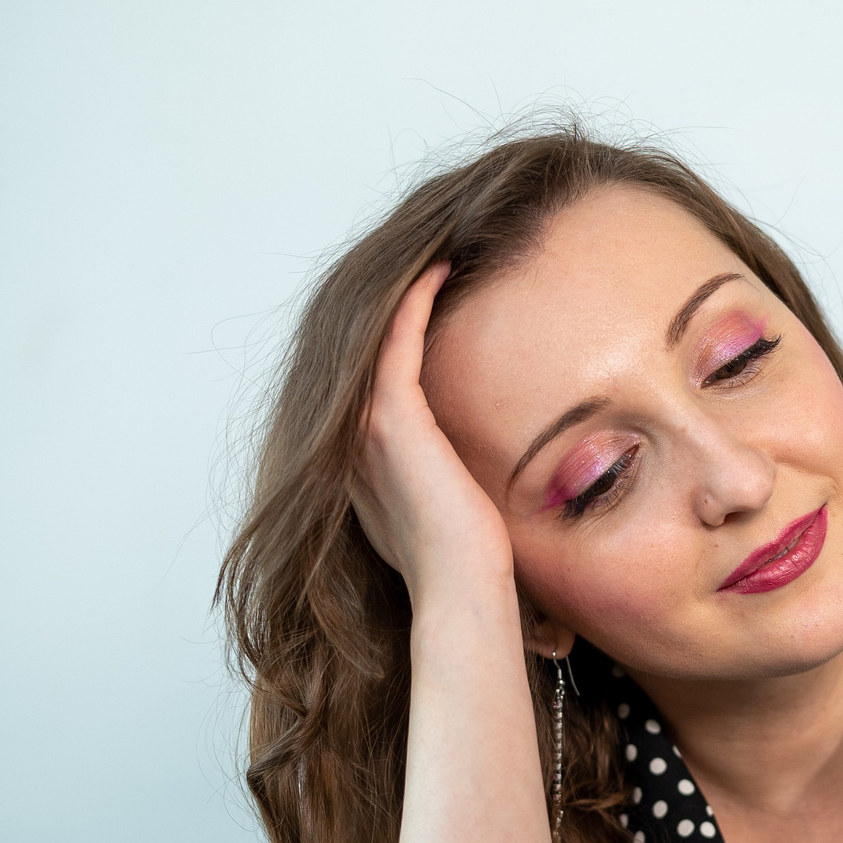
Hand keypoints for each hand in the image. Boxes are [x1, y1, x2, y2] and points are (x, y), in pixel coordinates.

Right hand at [350, 262, 519, 603]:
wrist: (464, 590)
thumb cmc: (471, 564)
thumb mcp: (456, 509)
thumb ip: (455, 479)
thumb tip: (487, 468)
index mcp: (366, 464)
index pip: (377, 382)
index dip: (397, 335)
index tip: (428, 302)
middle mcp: (355, 441)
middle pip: (368, 351)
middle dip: (395, 304)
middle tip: (426, 259)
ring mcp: (366, 428)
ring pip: (379, 337)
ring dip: (405, 292)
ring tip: (434, 252)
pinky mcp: (392, 418)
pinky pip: (398, 340)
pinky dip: (417, 302)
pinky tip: (440, 269)